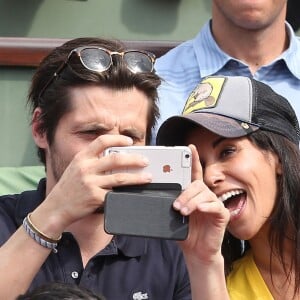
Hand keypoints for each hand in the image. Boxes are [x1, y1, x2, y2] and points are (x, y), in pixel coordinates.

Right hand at [34, 134, 152, 233]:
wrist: (55, 208)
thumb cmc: (68, 188)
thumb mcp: (76, 168)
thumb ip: (92, 161)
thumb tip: (116, 159)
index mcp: (82, 157)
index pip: (102, 141)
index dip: (118, 139)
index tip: (129, 141)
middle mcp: (86, 168)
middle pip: (116, 159)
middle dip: (134, 159)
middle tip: (145, 161)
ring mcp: (90, 183)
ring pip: (120, 177)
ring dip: (137, 177)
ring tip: (147, 177)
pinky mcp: (94, 197)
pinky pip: (115, 194)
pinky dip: (126, 193)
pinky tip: (134, 193)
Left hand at [173, 145, 229, 262]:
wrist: (196, 252)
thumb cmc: (186, 233)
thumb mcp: (175, 216)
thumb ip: (172, 204)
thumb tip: (159, 197)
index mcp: (194, 194)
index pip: (195, 173)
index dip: (193, 159)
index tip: (190, 147)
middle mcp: (205, 196)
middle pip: (197, 184)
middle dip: (185, 193)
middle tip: (176, 206)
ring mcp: (214, 205)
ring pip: (204, 194)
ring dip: (191, 202)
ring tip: (183, 212)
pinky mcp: (222, 215)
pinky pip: (215, 206)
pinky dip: (205, 207)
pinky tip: (199, 210)